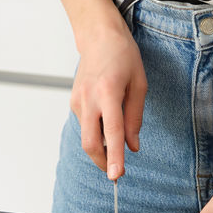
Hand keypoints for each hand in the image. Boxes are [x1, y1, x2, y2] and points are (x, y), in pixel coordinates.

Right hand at [71, 22, 146, 179]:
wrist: (98, 37)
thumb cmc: (123, 56)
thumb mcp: (139, 83)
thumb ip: (135, 117)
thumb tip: (133, 147)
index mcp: (109, 91)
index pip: (112, 131)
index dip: (115, 156)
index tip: (116, 175)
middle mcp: (89, 98)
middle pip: (90, 142)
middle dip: (103, 162)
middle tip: (117, 171)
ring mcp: (78, 100)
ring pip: (87, 136)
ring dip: (101, 145)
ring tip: (117, 129)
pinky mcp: (73, 102)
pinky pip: (86, 125)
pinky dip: (97, 129)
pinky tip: (106, 114)